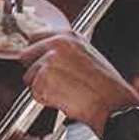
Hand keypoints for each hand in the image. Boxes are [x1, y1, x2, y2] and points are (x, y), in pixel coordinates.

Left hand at [19, 32, 138, 132]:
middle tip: (55, 82)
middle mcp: (56, 44)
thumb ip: (63, 51)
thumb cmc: (105, 85)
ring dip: (41, 87)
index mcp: (68, 35)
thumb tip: (44, 54)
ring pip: (28, 77)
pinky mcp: (43, 79)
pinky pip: (34, 93)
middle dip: (34, 70)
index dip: (36, 54)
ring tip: (66, 90)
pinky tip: (65, 97)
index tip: (42, 63)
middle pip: (25, 56)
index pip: (34, 38)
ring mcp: (48, 61)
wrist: (113, 104)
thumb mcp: (86, 55)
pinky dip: (45, 99)